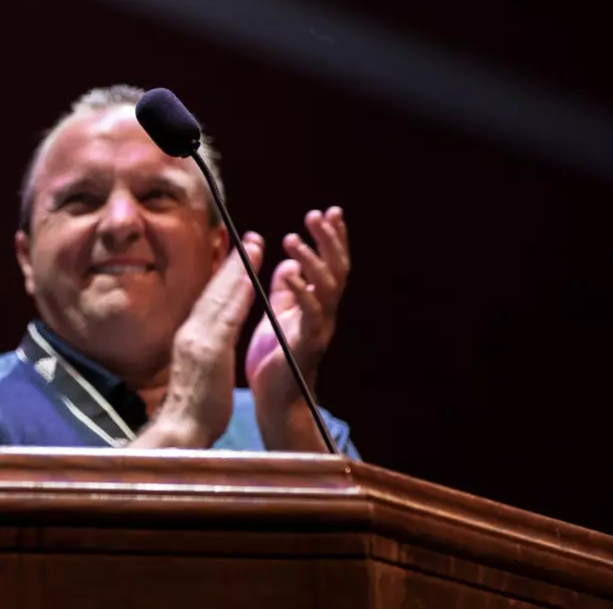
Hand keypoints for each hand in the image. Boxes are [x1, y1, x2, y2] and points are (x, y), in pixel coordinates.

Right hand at [139, 236, 262, 448]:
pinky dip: (238, 295)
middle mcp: (192, 331)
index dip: (224, 274)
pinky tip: (250, 279)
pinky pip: (227, 317)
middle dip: (233, 262)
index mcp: (191, 337)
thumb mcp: (198, 372)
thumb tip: (212, 341)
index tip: (236, 253)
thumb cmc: (193, 409)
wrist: (180, 430)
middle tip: (250, 238)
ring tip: (255, 246)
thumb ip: (205, 351)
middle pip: (214, 290)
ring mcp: (199, 340)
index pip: (209, 298)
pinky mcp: (210, 351)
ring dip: (238, 269)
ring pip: (221, 296)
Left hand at [245, 208, 350, 449]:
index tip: (330, 211)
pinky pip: (309, 312)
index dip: (333, 238)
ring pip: (328, 287)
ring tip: (293, 237)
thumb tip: (291, 261)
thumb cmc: (276, 359)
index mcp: (318, 304)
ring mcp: (320, 328)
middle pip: (337, 270)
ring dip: (313, 259)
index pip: (331, 264)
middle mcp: (325, 314)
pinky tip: (289, 271)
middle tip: (317, 215)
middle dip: (330, 240)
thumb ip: (286, 290)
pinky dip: (300, 289)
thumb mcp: (279, 315)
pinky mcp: (307, 343)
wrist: (275, 400)